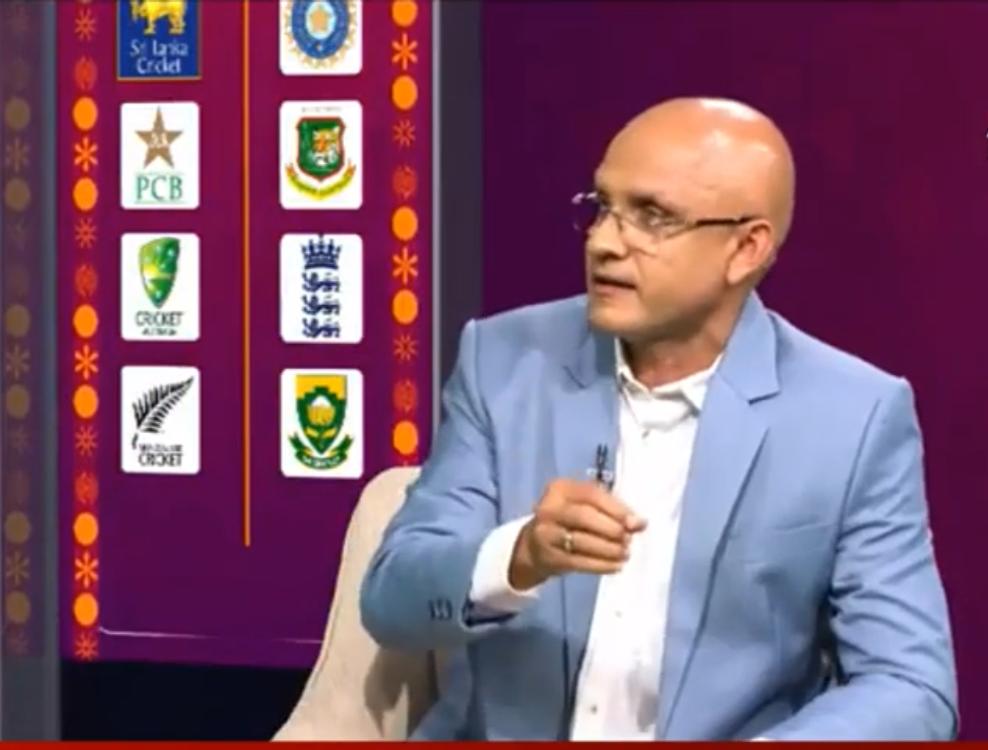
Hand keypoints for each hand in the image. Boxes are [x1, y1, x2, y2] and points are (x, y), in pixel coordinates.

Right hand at [508, 479, 645, 589]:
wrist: (535, 546)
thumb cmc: (569, 520)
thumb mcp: (584, 505)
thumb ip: (611, 509)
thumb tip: (639, 523)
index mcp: (560, 489)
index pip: (591, 494)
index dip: (616, 508)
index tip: (638, 523)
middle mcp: (548, 508)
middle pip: (583, 516)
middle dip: (611, 529)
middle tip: (629, 539)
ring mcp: (546, 534)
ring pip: (581, 541)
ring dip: (609, 549)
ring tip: (624, 553)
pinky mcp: (549, 557)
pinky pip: (578, 562)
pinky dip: (601, 565)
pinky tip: (616, 566)